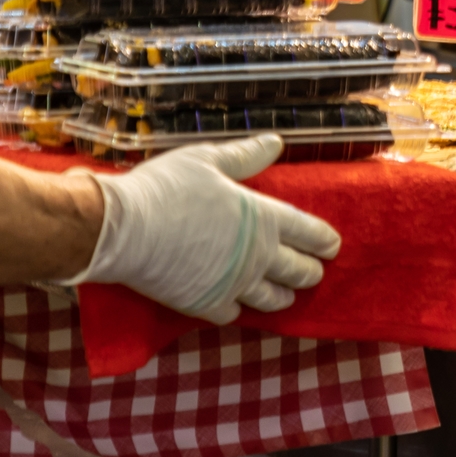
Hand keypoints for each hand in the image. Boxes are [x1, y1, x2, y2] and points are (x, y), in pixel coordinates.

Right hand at [69, 135, 340, 323]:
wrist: (122, 229)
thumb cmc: (166, 188)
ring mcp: (234, 284)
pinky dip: (238, 309)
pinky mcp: (206, 305)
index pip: (310, 233)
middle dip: (310, 271)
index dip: (325, 241)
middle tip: (313, 271)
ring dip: (282, 296)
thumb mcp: (208, 160)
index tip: (333, 246)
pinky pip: (234, 314)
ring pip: (272, 299)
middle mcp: (258, 256)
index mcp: (264, 218)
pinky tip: (237, 304)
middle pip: (299, 271)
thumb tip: (276, 142)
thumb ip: (246, 156)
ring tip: (285, 294)